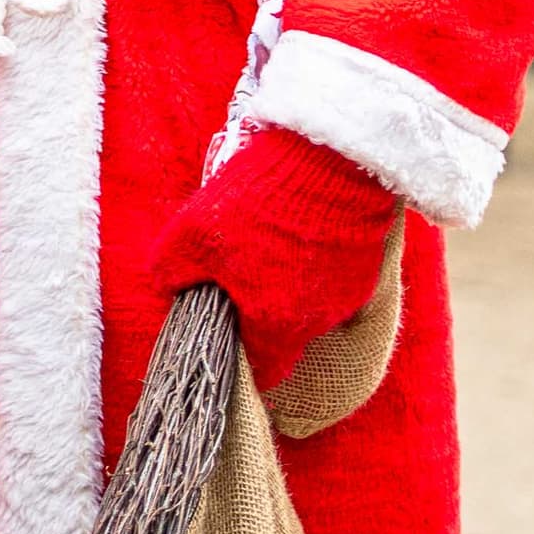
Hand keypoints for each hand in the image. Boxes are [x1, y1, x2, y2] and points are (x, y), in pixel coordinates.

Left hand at [150, 127, 402, 390]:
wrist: (326, 162)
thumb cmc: (255, 202)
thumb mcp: (190, 234)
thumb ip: (171, 272)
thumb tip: (168, 287)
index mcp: (274, 324)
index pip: (263, 370)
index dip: (242, 358)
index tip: (228, 334)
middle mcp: (316, 321)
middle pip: (286, 338)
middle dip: (263, 320)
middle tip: (242, 284)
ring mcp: (346, 295)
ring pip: (310, 310)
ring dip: (290, 292)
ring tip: (269, 252)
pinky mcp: (365, 267)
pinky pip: (333, 284)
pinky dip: (315, 271)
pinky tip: (299, 238)